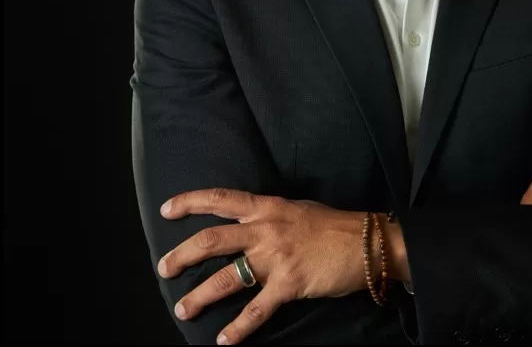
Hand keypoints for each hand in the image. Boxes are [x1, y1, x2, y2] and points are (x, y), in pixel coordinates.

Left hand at [156, 189, 365, 343]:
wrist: (367, 242)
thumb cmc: (334, 225)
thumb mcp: (297, 209)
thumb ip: (271, 215)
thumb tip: (249, 221)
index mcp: (267, 207)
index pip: (221, 199)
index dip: (191, 202)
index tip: (167, 209)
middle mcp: (266, 229)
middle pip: (211, 240)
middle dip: (182, 255)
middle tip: (164, 268)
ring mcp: (276, 258)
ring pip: (226, 277)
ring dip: (200, 296)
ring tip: (183, 309)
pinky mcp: (289, 284)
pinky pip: (256, 310)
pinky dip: (238, 328)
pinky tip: (224, 340)